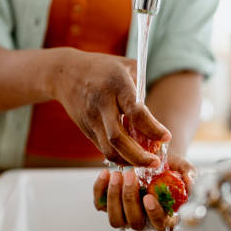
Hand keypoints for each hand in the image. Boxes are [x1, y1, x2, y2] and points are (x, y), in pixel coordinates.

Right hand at [51, 49, 170, 166]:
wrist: (65, 73)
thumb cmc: (103, 68)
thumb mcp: (127, 67)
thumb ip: (143, 88)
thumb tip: (156, 115)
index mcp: (116, 85)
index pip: (135, 112)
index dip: (152, 128)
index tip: (166, 137)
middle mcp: (102, 104)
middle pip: (118, 138)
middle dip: (139, 156)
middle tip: (155, 163)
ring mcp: (92, 119)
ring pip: (109, 149)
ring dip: (129, 161)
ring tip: (146, 163)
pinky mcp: (86, 130)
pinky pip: (103, 149)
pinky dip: (119, 157)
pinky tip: (132, 157)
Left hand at [93, 154, 195, 230]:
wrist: (152, 160)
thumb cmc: (171, 169)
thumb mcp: (183, 169)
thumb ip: (189, 175)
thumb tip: (192, 183)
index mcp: (166, 218)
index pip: (161, 226)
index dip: (154, 214)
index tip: (149, 197)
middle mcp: (145, 222)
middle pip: (134, 222)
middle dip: (130, 198)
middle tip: (130, 174)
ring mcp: (126, 217)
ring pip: (115, 220)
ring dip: (114, 197)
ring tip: (117, 174)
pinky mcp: (109, 206)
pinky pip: (100, 205)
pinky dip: (99, 190)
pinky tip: (106, 173)